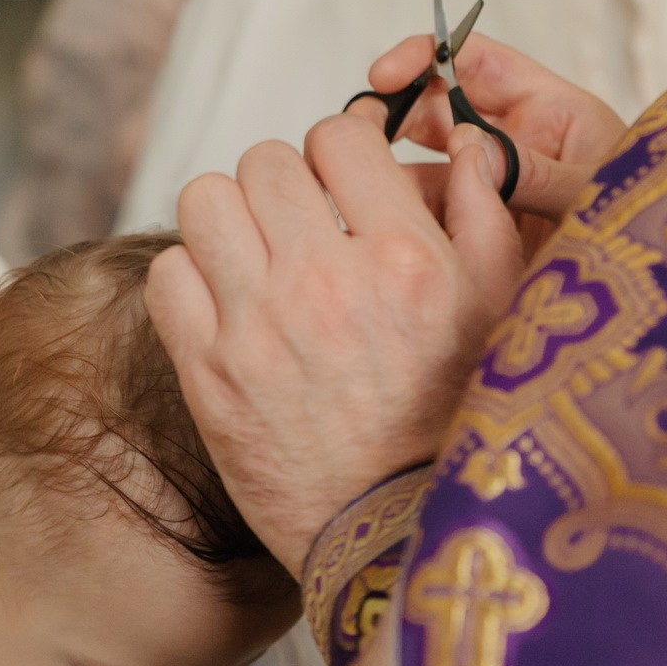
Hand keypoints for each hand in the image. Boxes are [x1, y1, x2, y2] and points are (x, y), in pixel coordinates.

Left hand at [146, 114, 518, 574]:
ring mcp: (259, 327)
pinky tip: (226, 305)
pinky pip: (168, 274)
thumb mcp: (499, 311)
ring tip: (257, 257)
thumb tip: (461, 141)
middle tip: (300, 224)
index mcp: (405, 258)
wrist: (393, 531)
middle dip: (284, 183)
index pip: (339, 134)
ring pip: (204, 201)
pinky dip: (190, 279)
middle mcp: (326, 282)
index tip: (343, 183)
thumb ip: (483, 213)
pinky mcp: (208, 373)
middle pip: (264, 161)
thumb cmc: (453, 420)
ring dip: (229, 220)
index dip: (340, 149)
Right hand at [358, 32, 626, 224]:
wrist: (656, 295)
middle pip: (434, 110)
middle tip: (359, 136)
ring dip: (395, 175)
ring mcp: (491, 188)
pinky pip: (434, 215)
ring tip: (374, 195)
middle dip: (393, 115)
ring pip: (426, 166)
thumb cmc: (645, 225)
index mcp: (545, 108)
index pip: (473, 59)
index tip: (384, 75)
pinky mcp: (478, 230)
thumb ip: (536, 171)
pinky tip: (399, 232)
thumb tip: (473, 151)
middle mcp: (511, 142)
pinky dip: (411, 219)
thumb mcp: (595, 188)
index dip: (425, 56)